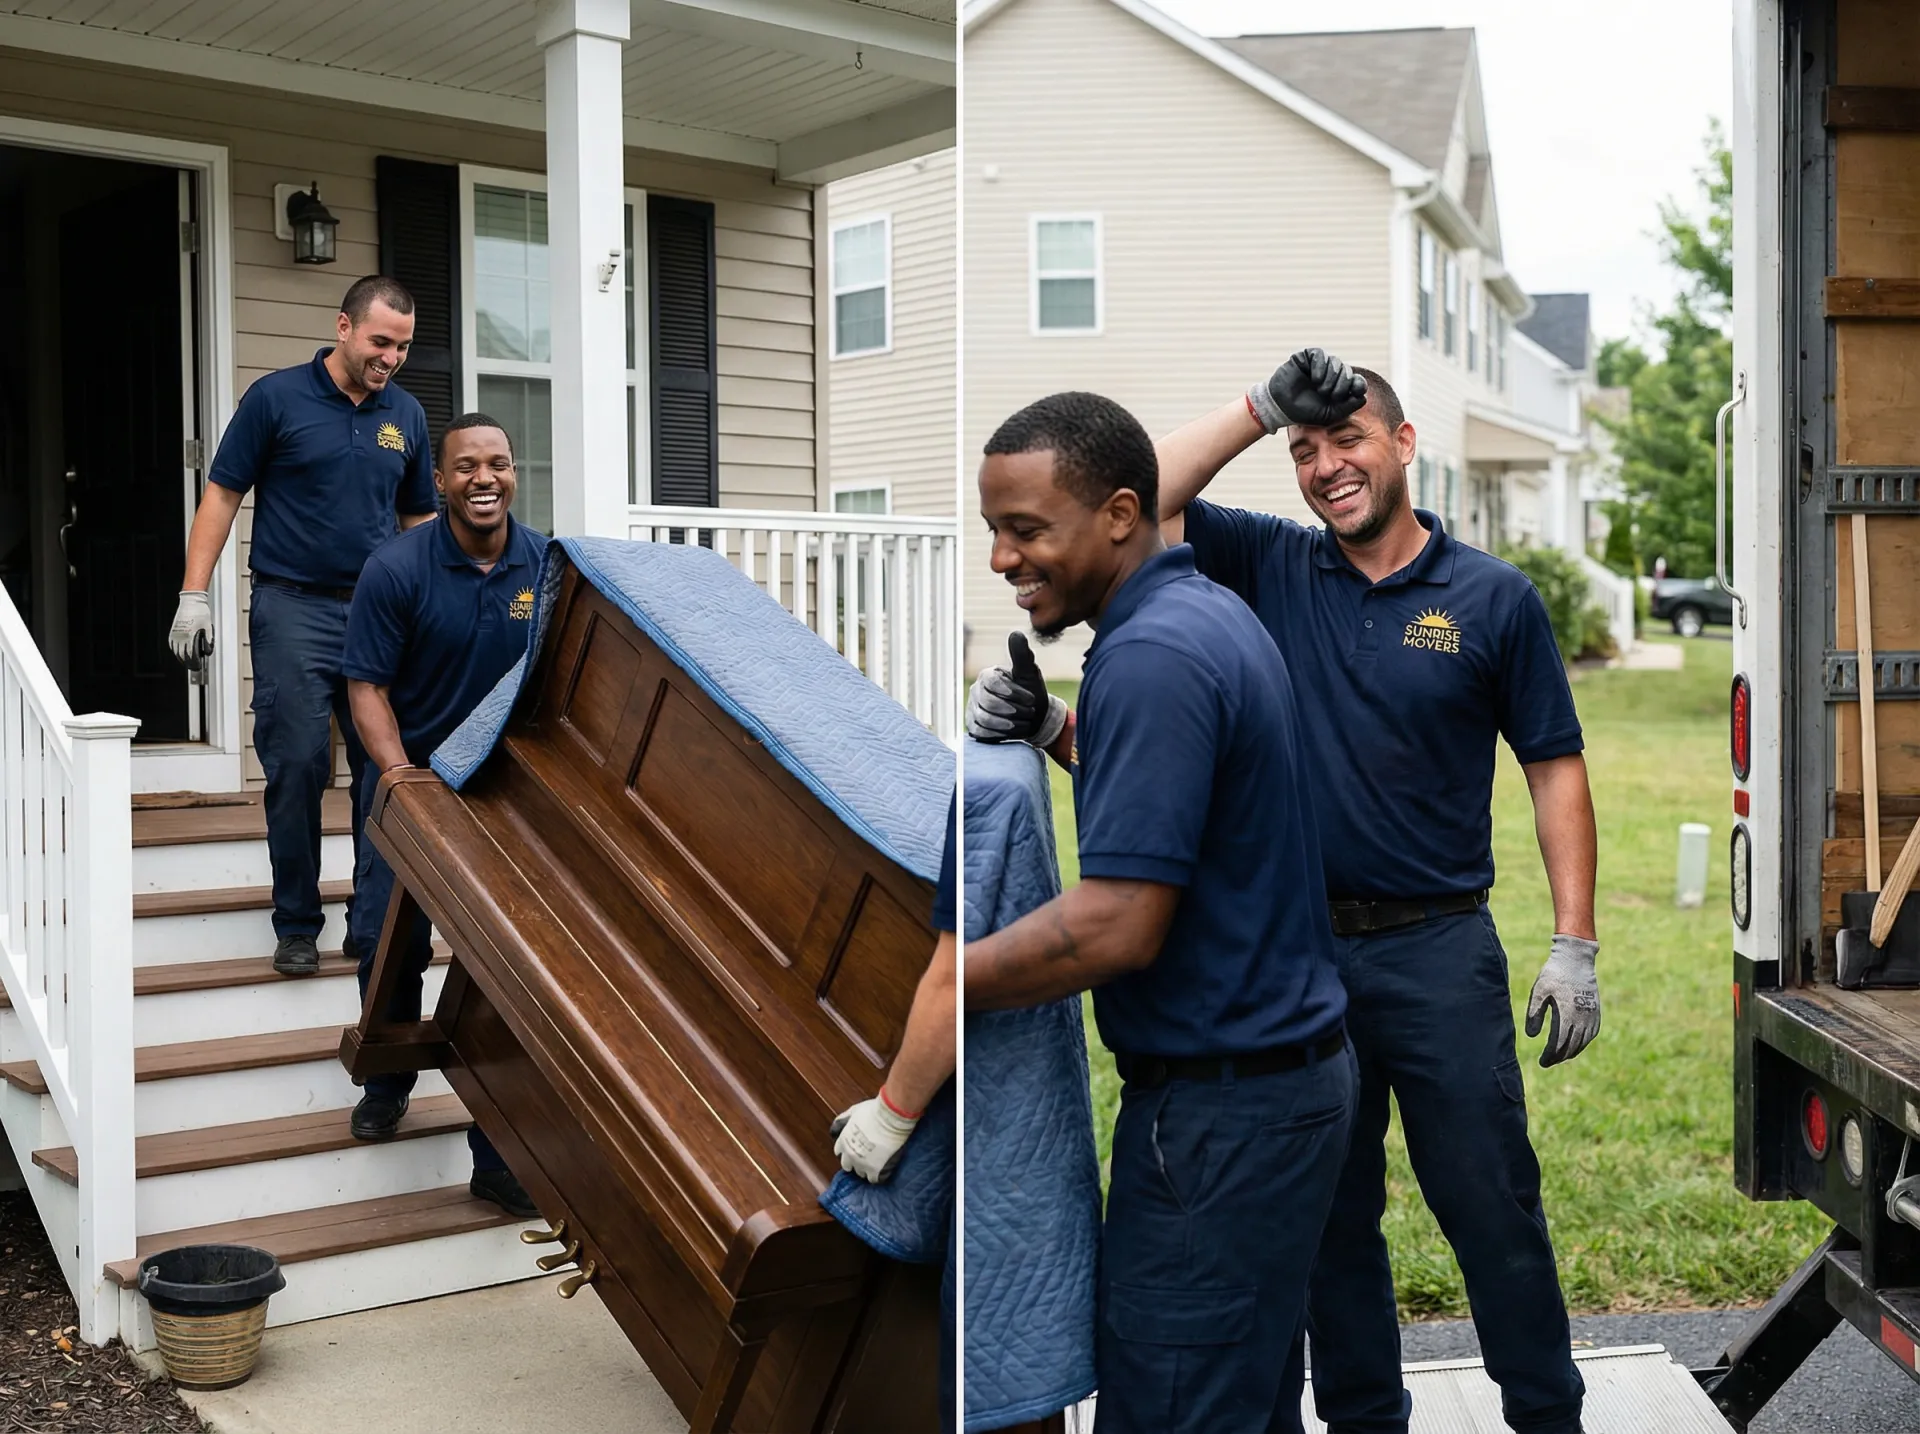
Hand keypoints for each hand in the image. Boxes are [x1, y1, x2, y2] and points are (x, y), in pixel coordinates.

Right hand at [168, 591, 213, 668]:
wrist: (191, 601)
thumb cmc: (200, 612)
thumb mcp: (208, 627)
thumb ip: (208, 640)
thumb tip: (207, 651)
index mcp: (190, 636)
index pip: (191, 655)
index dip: (194, 662)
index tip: (198, 666)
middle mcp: (181, 636)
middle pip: (182, 655)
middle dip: (188, 663)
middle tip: (193, 666)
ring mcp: (176, 633)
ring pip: (176, 651)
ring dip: (181, 658)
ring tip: (187, 662)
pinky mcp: (173, 630)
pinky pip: (172, 644)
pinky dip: (175, 650)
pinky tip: (179, 652)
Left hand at [830, 1088, 919, 1182]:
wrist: (890, 1118)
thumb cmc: (874, 1111)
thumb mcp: (854, 1111)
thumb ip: (843, 1120)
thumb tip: (835, 1129)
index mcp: (843, 1141)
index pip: (839, 1152)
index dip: (847, 1150)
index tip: (855, 1147)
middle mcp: (850, 1155)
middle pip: (847, 1166)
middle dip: (854, 1162)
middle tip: (866, 1156)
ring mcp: (862, 1164)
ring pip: (861, 1174)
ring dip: (866, 1169)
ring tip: (876, 1162)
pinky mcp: (876, 1171)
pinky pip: (874, 1179)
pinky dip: (878, 1176)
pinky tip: (883, 1170)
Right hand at [966, 632, 1067, 747]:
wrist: (1034, 718)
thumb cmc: (1031, 692)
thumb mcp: (1029, 673)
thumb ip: (1022, 655)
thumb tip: (1016, 633)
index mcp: (988, 675)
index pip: (993, 683)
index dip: (1013, 692)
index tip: (1032, 699)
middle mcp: (976, 691)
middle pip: (988, 703)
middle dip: (1013, 710)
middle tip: (1030, 713)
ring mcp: (973, 709)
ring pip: (984, 719)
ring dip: (1009, 724)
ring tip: (1025, 723)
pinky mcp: (974, 726)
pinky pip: (980, 732)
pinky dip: (999, 734)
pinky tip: (1013, 731)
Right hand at [1248, 348, 1368, 433]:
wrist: (1281, 407)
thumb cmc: (1305, 412)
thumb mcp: (1329, 414)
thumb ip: (1347, 407)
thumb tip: (1363, 397)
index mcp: (1339, 388)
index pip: (1357, 381)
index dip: (1359, 384)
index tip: (1356, 391)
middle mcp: (1332, 374)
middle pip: (1347, 371)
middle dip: (1343, 383)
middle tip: (1332, 395)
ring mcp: (1320, 365)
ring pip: (1335, 362)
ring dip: (1331, 376)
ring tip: (1320, 388)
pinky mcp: (1307, 357)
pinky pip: (1320, 355)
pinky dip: (1320, 366)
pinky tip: (1315, 379)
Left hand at [1525, 934, 1600, 1067]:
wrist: (1576, 959)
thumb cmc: (1554, 974)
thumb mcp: (1539, 991)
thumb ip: (1534, 1013)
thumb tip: (1532, 1036)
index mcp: (1566, 1014)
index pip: (1559, 1044)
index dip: (1550, 1056)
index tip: (1542, 1062)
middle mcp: (1582, 1017)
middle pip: (1571, 1046)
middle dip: (1559, 1057)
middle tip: (1548, 1062)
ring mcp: (1591, 1015)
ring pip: (1583, 1042)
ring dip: (1571, 1052)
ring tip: (1559, 1057)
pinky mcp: (1596, 1011)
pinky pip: (1592, 1033)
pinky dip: (1583, 1043)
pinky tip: (1575, 1045)